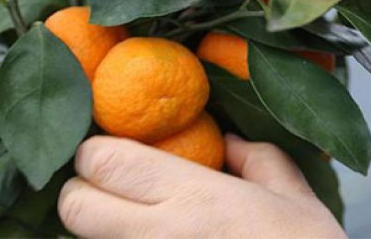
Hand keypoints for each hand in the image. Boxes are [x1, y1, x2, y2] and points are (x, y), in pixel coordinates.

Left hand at [58, 135, 345, 237]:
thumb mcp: (296, 202)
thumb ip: (260, 161)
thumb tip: (230, 142)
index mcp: (194, 198)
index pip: (102, 160)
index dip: (98, 151)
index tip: (115, 151)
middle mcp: (158, 238)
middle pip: (74, 206)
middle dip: (84, 192)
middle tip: (114, 190)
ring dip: (101, 231)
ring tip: (142, 225)